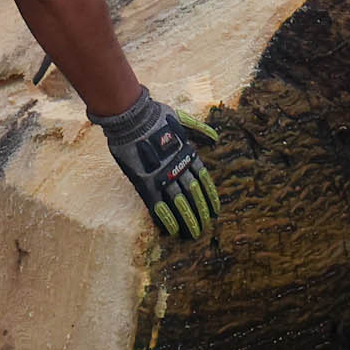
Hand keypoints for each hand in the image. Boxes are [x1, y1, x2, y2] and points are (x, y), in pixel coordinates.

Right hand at [96, 90, 223, 240]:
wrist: (133, 117)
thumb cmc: (155, 116)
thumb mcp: (182, 120)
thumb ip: (199, 130)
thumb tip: (215, 138)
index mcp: (187, 153)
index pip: (203, 179)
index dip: (210, 195)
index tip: (216, 210)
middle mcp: (178, 167)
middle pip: (194, 193)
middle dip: (200, 211)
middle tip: (206, 226)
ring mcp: (162, 175)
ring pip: (179, 201)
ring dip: (188, 218)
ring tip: (194, 233)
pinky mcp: (145, 182)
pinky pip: (158, 204)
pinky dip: (167, 218)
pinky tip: (174, 230)